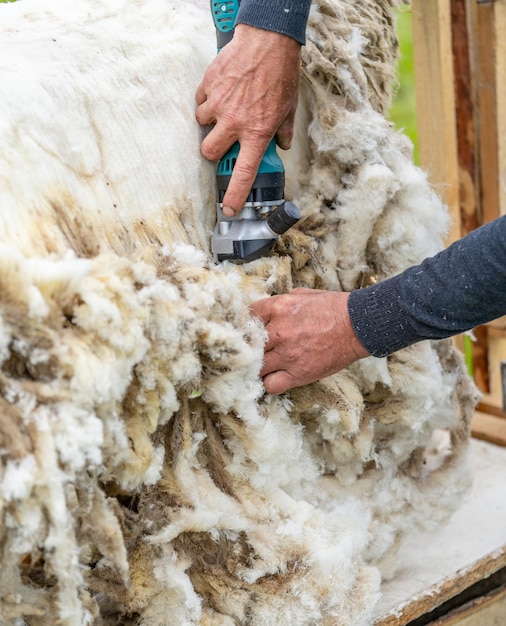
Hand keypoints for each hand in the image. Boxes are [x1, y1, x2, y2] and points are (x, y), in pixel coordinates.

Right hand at [195, 24, 300, 215]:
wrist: (268, 41)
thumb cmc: (280, 74)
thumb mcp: (288, 108)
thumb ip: (283, 132)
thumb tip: (282, 145)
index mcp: (257, 133)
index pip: (243, 173)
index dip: (235, 195)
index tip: (229, 209)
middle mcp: (235, 123)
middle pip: (209, 152)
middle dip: (212, 150)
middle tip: (222, 140)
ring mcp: (219, 105)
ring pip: (202, 125)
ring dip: (210, 122)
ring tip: (225, 108)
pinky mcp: (209, 87)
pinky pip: (200, 102)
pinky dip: (207, 100)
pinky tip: (222, 91)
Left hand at [250, 289, 369, 393]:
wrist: (358, 326)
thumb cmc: (333, 308)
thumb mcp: (304, 295)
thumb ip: (282, 302)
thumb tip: (268, 310)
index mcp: (279, 307)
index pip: (247, 316)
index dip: (246, 324)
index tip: (249, 330)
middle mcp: (279, 331)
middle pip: (248, 344)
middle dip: (250, 347)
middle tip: (255, 350)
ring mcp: (287, 354)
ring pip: (256, 367)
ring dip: (258, 367)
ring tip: (265, 366)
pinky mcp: (298, 374)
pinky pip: (271, 385)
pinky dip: (270, 383)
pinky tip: (275, 377)